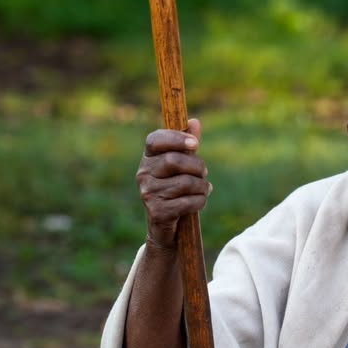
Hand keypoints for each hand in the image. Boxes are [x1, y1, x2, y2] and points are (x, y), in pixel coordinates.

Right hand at [136, 118, 211, 249]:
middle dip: (197, 166)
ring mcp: (147, 193)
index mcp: (148, 158)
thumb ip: (188, 145)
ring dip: (202, 187)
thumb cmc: (176, 190)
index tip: (195, 144)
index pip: (154, 140)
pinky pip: (187, 202)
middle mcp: (143, 173)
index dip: (176, 139)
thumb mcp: (183, 166)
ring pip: (185, 183)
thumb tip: (194, 122)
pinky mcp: (157, 211)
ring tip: (204, 189)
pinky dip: (200, 201)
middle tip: (204, 172)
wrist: (166, 226)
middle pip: (174, 161)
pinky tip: (199, 201)